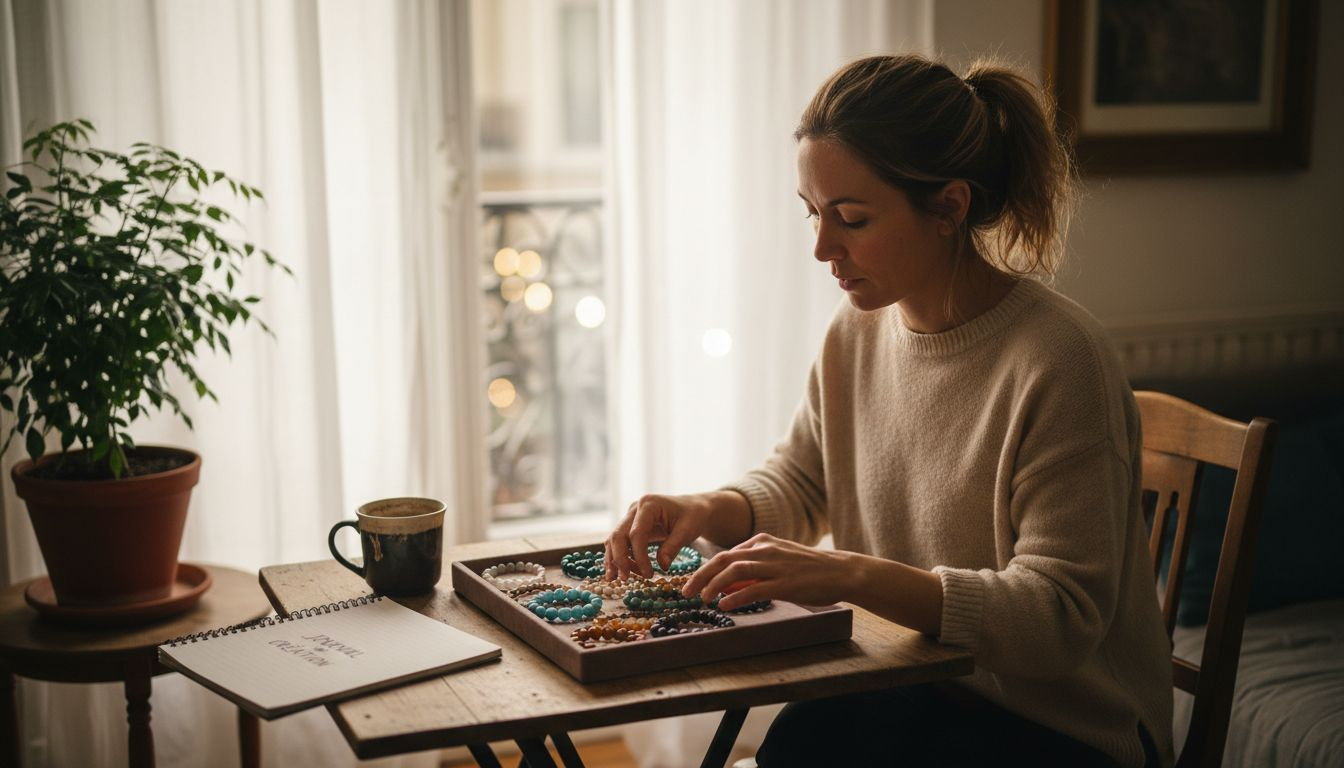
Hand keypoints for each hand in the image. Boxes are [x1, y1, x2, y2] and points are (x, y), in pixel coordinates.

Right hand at [605, 493, 713, 578]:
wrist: (693, 509)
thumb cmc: (692, 517)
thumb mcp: (688, 530)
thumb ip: (673, 547)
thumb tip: (662, 566)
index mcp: (649, 504)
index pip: (636, 533)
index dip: (639, 556)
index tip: (649, 575)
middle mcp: (635, 509)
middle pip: (618, 535)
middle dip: (619, 558)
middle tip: (625, 579)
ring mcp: (630, 517)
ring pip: (614, 539)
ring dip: (614, 559)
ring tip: (618, 579)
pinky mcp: (630, 526)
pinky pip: (619, 543)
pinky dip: (618, 557)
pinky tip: (622, 572)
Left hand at [682, 533, 854, 610]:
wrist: (840, 571)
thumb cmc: (808, 569)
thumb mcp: (778, 559)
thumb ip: (754, 567)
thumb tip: (727, 583)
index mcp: (762, 541)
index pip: (725, 553)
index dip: (705, 568)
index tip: (692, 582)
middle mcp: (765, 550)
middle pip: (723, 559)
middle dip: (700, 575)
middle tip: (685, 590)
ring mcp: (775, 566)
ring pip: (734, 571)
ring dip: (714, 585)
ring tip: (702, 598)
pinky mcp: (785, 583)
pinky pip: (754, 589)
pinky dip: (736, 597)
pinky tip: (724, 605)